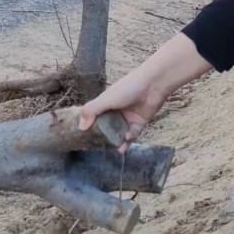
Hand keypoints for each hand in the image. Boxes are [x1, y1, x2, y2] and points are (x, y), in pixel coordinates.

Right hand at [77, 34, 211, 150]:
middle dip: (104, 137)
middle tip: (98, 147)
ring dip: (117, 140)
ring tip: (114, 148)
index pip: (95, 116)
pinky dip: (129, 138)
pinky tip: (126, 141)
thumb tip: (81, 127)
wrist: (153, 85)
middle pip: (108, 127)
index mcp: (106, 103)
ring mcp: (128, 117)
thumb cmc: (127, 88)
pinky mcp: (140, 122)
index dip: (90, 126)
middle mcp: (116, 111)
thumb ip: (91, 111)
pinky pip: (133, 134)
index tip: (85, 138)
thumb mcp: (106, 99)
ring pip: (120, 132)